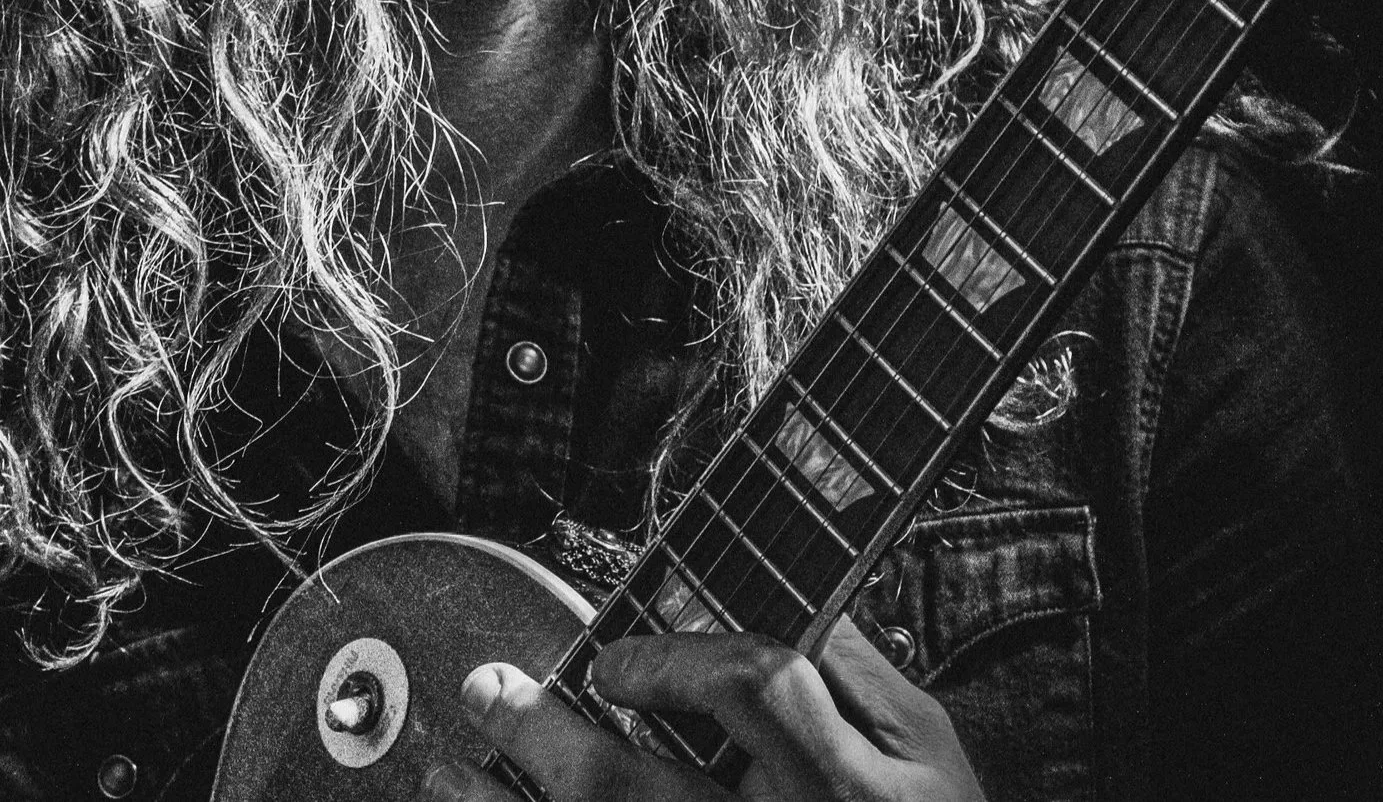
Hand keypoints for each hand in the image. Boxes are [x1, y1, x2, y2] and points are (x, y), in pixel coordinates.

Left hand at [423, 619, 987, 801]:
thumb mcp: (931, 743)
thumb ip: (860, 672)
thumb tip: (780, 600)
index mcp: (843, 787)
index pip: (746, 688)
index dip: (668, 658)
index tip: (609, 657)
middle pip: (629, 791)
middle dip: (541, 731)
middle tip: (488, 688)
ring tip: (450, 769)